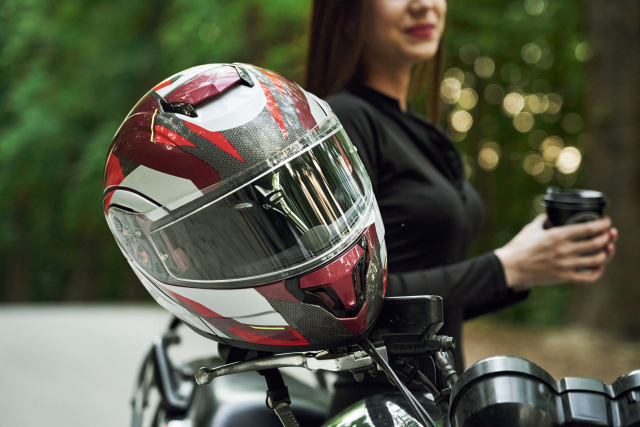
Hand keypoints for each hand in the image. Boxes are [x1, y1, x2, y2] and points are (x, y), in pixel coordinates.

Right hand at [494, 214, 616, 289]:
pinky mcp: (563, 277)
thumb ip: (543, 220)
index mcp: (557, 236)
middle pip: (597, 243)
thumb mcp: (531, 228)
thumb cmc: (518, 247)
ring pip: (597, 260)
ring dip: (606, 253)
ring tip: (607, 248)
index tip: (607, 221)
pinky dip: (597, 271)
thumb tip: (552, 215)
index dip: (602, 224)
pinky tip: (598, 266)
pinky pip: (588, 277)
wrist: (510, 268)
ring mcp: (565, 265)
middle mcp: (564, 250)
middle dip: (608, 237)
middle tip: (610, 233)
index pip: (588, 228)